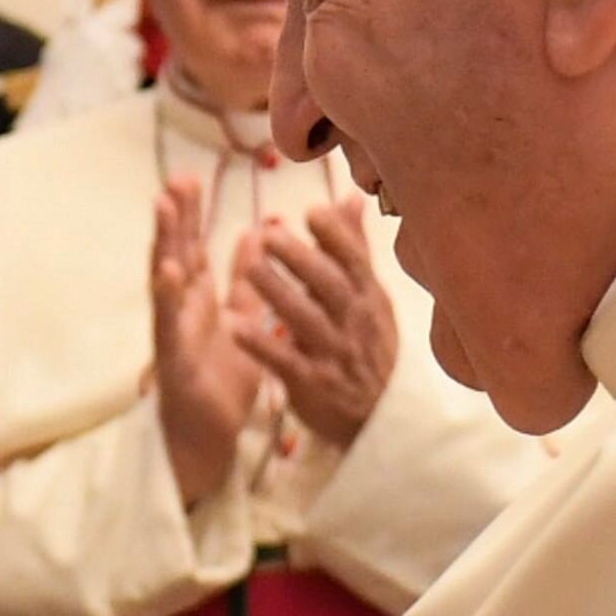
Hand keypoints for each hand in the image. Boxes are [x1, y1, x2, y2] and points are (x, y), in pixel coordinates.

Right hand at [151, 177, 266, 505]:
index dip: (192, 215)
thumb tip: (256, 234)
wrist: (208, 436)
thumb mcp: (244, 322)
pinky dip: (166, 297)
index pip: (194, 248)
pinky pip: (168, 324)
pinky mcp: (171, 358)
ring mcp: (172, 331)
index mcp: (198, 300)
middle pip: (176, 253)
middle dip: (176, 217)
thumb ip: (248, 283)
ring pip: (165, 280)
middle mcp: (181, 309)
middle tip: (178, 179)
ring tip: (164, 207)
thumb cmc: (222, 380)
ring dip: (164, 242)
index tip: (192, 178)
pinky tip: (167, 272)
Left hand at [236, 196, 397, 449]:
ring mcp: (333, 355)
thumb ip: (354, 249)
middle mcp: (353, 324)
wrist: (380, 418)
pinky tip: (234, 326)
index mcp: (367, 298)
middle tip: (269, 234)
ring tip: (249, 269)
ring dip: (277, 294)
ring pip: (306, 321)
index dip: (336, 237)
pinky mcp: (311, 385)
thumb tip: (350, 197)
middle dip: (301, 260)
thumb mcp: (370, 298)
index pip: (355, 262)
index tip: (312, 212)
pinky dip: (260, 344)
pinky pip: (284, 361)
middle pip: (329, 287)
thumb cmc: (368, 346)